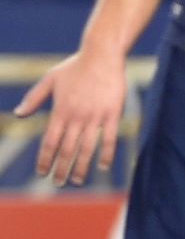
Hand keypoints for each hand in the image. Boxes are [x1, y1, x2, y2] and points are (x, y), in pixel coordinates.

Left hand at [14, 50, 126, 185]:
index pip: (49, 142)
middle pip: (66, 150)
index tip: (42, 173)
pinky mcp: (113, 113)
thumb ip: (34, 98)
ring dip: (80, 168)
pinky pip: (109, 138)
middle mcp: (76, 116)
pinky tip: (102, 167)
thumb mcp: (50, 79)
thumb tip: (18, 114)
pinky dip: (106, 154)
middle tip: (58, 183)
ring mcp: (95, 116)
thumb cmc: (76, 66)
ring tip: (76, 181)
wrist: (102, 54)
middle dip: (61, 169)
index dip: (45, 160)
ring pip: (86, 148)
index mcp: (60, 111)